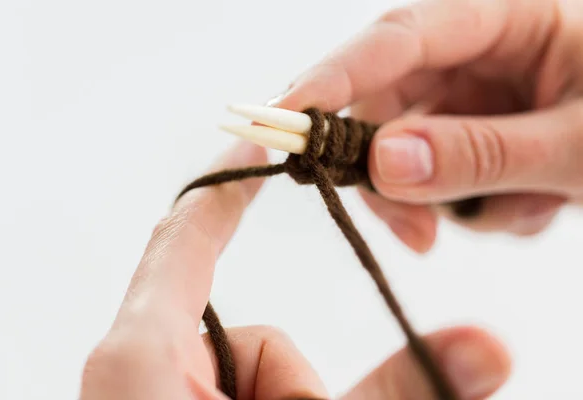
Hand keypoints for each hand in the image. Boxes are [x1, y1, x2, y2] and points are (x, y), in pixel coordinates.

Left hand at [79, 141, 509, 398]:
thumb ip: (399, 394)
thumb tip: (492, 344)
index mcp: (140, 354)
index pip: (189, 228)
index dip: (232, 181)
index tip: (268, 139)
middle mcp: (136, 366)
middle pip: (248, 329)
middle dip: (300, 381)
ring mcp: (150, 395)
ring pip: (254, 372)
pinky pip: (239, 393)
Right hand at [273, 0, 582, 252]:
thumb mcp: (582, 145)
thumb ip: (483, 152)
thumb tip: (384, 162)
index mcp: (507, 16)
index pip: (398, 37)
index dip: (332, 77)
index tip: (279, 118)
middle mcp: (476, 52)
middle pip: (385, 100)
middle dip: (388, 169)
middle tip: (410, 232)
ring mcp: (471, 95)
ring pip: (404, 148)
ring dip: (440, 200)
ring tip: (513, 215)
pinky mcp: (473, 134)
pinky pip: (435, 174)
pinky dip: (467, 209)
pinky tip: (524, 209)